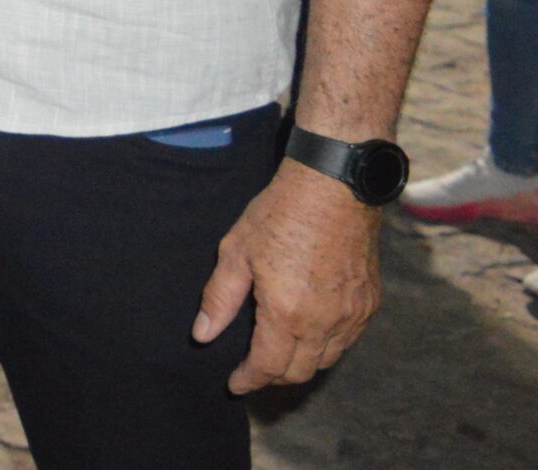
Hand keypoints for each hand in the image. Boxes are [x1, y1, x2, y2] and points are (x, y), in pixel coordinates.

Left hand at [193, 161, 381, 393]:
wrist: (334, 188)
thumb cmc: (280, 215)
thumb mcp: (236, 252)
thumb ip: (220, 299)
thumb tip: (203, 335)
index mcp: (288, 314)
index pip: (268, 367)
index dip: (249, 379)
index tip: (235, 384)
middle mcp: (325, 323)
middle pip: (300, 371)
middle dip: (274, 377)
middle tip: (254, 371)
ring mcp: (353, 315)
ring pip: (328, 359)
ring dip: (302, 364)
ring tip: (279, 356)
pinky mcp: (370, 302)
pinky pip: (348, 339)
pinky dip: (327, 346)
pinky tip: (310, 334)